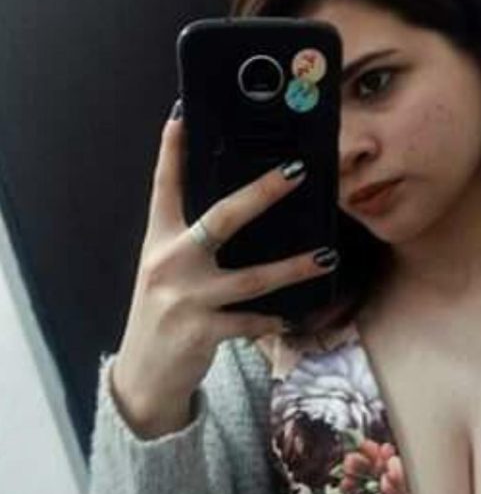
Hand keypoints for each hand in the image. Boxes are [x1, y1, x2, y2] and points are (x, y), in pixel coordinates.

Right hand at [110, 102, 337, 437]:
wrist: (144, 377)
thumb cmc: (164, 315)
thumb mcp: (165, 273)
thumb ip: (190, 244)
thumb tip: (239, 211)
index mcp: (157, 241)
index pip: (164, 188)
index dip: (172, 151)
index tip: (182, 116)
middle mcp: (168, 263)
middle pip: (221, 219)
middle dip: (261, 193)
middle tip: (296, 172)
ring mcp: (185, 298)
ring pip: (251, 278)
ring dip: (293, 268)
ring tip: (325, 256)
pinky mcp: (201, 332)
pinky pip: (251, 321)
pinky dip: (273, 320)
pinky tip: (290, 317)